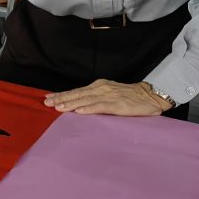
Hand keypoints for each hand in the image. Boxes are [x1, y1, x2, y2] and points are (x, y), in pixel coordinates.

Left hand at [43, 80, 171, 115]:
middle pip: (78, 94)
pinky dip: (89, 109)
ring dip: (71, 104)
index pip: (77, 91)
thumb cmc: (130, 96)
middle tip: (47, 102)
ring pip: (86, 100)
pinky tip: (79, 112)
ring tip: (58, 108)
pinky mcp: (118, 105)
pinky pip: (101, 107)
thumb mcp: (109, 93)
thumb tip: (80, 104)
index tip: (49, 97)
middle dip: (61, 98)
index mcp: (98, 86)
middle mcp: (101, 89)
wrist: (151, 95)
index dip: (63, 94)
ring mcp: (109, 96)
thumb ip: (96, 97)